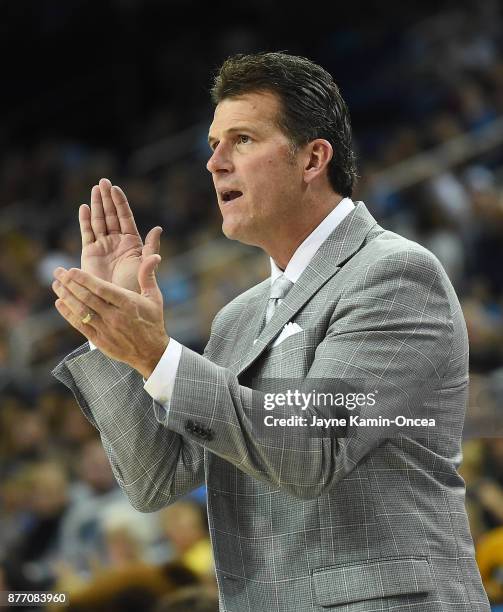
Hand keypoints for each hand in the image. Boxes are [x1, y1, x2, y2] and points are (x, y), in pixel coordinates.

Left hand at [52, 254, 168, 378]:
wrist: (151, 352)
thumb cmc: (153, 321)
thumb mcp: (155, 298)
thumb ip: (148, 276)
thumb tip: (154, 256)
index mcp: (128, 303)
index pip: (102, 289)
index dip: (85, 279)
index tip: (71, 270)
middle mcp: (115, 316)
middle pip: (87, 298)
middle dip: (70, 284)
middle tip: (58, 272)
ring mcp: (106, 329)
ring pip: (81, 311)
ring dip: (66, 297)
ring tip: (56, 285)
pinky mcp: (100, 341)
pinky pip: (80, 325)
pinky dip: (68, 314)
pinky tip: (60, 303)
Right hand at [80, 178, 161, 292]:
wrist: (117, 303)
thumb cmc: (135, 287)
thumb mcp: (145, 266)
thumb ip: (151, 248)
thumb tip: (158, 229)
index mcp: (132, 242)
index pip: (125, 217)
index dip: (120, 203)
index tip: (115, 188)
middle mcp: (117, 241)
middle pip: (111, 215)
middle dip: (107, 199)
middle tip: (103, 181)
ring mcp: (103, 246)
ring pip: (99, 221)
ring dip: (96, 205)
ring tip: (95, 189)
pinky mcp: (89, 253)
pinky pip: (87, 233)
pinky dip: (85, 220)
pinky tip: (84, 207)